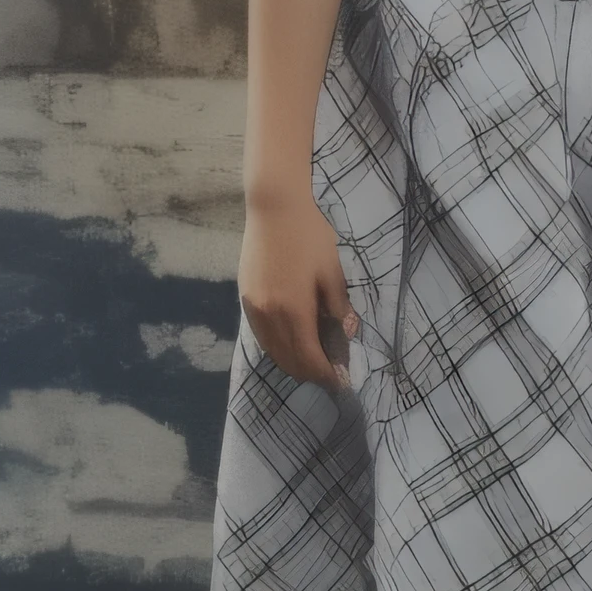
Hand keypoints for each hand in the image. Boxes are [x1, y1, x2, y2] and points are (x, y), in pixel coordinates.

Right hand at [239, 192, 355, 385]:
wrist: (274, 208)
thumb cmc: (311, 236)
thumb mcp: (333, 272)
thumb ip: (339, 307)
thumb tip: (346, 333)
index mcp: (293, 310)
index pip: (309, 357)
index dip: (325, 374)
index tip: (341, 381)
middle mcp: (268, 315)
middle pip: (288, 360)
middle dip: (310, 374)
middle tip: (330, 376)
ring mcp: (252, 308)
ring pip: (272, 351)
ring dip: (292, 363)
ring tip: (313, 363)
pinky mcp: (244, 298)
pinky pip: (261, 336)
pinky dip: (277, 347)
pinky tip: (292, 343)